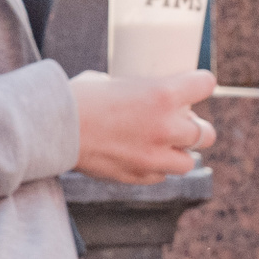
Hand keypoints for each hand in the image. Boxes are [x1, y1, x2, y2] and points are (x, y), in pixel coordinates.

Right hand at [70, 70, 215, 184]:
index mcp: (162, 94)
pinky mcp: (138, 176)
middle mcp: (166, 127)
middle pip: (205, 133)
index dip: (201, 83)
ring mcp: (154, 156)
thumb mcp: (112, 82)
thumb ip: (136, 92)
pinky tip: (139, 157)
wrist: (53, 129)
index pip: (206, 84)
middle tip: (180, 122)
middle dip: (196, 127)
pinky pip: (160, 176)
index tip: (195, 85)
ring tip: (160, 144)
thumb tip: (140, 95)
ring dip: (178, 152)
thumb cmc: (77, 98)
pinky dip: (155, 168)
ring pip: (188, 161)